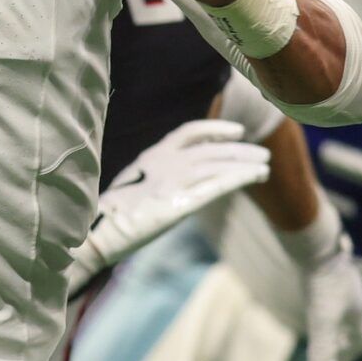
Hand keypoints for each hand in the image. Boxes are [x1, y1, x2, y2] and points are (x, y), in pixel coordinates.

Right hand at [65, 118, 270, 290]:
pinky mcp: (181, 203)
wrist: (96, 231)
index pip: (189, 132)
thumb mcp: (132, 189)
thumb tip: (170, 186)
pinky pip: (218, 185)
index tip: (236, 131)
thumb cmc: (108, 216)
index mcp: (151, 156)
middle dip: (239, 150)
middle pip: (211, 149)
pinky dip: (240, 177)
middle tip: (262, 153)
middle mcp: (165, 163)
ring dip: (245, 163)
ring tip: (265, 166)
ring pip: (219, 165)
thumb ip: (154, 180)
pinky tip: (256, 176)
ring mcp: (173, 181)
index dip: (215, 129)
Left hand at [303, 244, 361, 360]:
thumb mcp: (321, 321)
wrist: (318, 244)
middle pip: (351, 323)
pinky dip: (325, 299)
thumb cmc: (323, 285)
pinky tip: (312, 296)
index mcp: (356, 311)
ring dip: (334, 320)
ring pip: (342, 305)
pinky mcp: (328, 267)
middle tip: (330, 351)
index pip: (358, 339)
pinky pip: (331, 287)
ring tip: (322, 326)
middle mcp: (353, 295)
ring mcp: (343, 279)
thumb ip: (322, 350)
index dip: (348, 355)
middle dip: (342, 340)